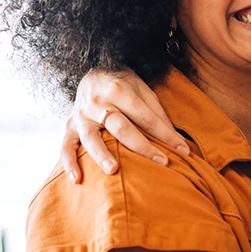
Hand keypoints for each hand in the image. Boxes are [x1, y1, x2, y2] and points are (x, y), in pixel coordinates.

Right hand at [61, 68, 191, 182]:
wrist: (91, 71)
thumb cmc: (122, 84)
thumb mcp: (142, 88)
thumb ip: (156, 111)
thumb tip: (175, 139)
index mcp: (119, 89)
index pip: (147, 117)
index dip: (167, 134)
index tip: (184, 151)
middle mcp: (98, 102)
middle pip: (121, 127)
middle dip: (143, 146)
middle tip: (162, 163)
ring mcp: (81, 116)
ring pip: (91, 138)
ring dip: (102, 155)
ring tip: (114, 170)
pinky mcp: (69, 127)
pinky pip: (65, 146)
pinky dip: (69, 163)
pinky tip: (77, 180)